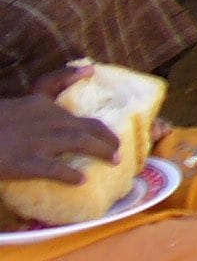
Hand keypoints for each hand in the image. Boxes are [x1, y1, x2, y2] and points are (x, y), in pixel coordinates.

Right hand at [0, 67, 117, 186]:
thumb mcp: (15, 105)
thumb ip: (41, 95)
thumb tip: (75, 81)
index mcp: (37, 104)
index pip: (76, 106)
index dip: (97, 119)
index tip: (111, 126)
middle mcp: (43, 119)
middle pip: (86, 126)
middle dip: (106, 138)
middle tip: (118, 150)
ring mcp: (35, 141)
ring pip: (80, 143)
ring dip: (101, 152)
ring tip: (114, 161)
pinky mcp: (24, 162)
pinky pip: (57, 169)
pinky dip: (71, 174)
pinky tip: (81, 179)